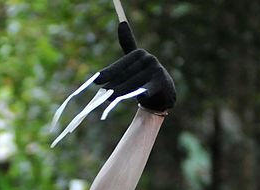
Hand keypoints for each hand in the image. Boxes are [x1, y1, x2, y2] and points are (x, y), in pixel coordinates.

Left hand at [52, 22, 175, 145]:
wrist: (163, 92)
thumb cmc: (144, 76)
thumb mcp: (135, 61)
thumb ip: (127, 44)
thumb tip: (121, 23)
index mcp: (139, 53)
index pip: (120, 65)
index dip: (108, 73)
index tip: (96, 81)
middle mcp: (149, 59)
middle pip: (126, 75)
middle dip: (113, 84)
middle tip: (102, 92)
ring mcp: (156, 71)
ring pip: (134, 83)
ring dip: (121, 91)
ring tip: (109, 98)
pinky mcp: (161, 83)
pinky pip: (147, 89)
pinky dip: (140, 93)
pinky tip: (135, 97)